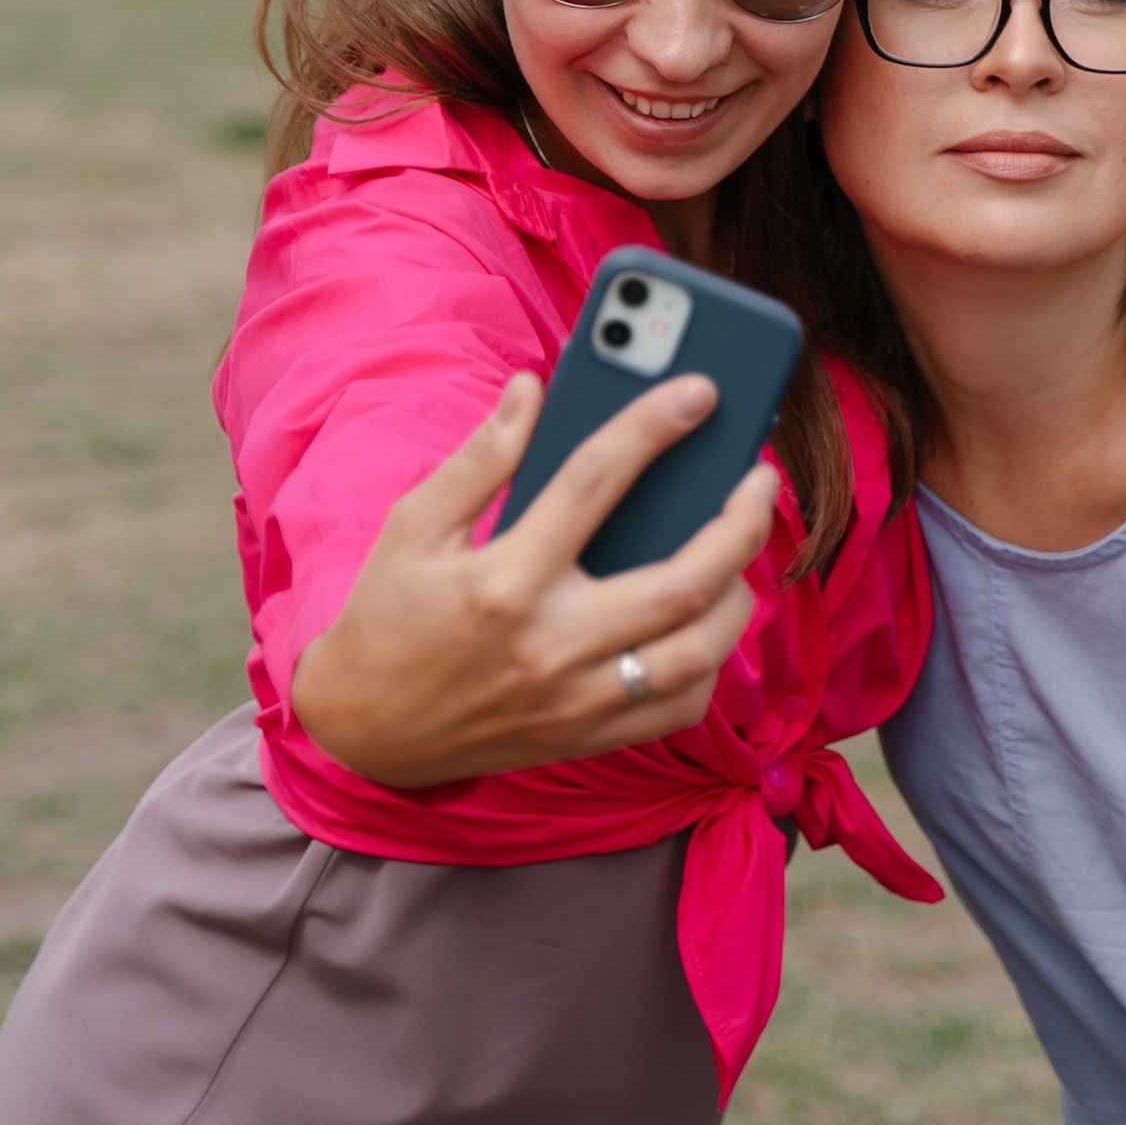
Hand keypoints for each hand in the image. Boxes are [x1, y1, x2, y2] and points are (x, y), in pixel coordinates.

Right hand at [290, 373, 778, 788]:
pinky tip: (708, 616)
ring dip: (740, 594)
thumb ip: (481, 457)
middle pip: (682, 583)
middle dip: (741, 522)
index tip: (699, 390)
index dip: (652, 426)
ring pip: (699, 653)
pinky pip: (680, 706)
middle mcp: (550, 645)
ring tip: (742, 548)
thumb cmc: (388, 616)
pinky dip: (711, 661)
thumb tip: (532, 388)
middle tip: (762, 479)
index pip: (594, 484)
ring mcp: (575, 700)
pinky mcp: (587, 737)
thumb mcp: (414, 526)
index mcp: (504, 581)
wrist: (363, 731)